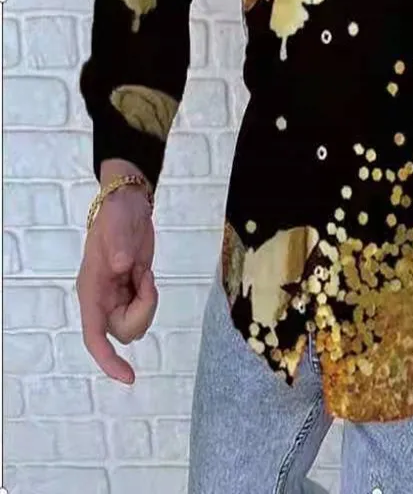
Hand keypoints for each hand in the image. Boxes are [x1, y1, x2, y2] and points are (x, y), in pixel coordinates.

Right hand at [76, 161, 157, 383]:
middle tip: (146, 277)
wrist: (128, 205)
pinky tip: (145, 274)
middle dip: (143, 310)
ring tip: (144, 272)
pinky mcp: (130, 293)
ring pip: (136, 324)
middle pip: (124, 331)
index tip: (129, 378)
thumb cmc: (117, 214)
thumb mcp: (118, 224)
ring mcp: (115, 298)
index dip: (108, 360)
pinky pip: (144, 309)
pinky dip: (151, 296)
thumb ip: (118, 244)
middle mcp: (101, 300)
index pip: (95, 335)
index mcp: (91, 291)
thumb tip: (121, 265)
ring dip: (148, 303)